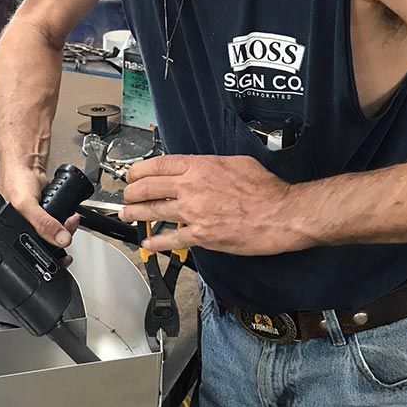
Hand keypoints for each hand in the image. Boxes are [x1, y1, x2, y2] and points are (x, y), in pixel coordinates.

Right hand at [0, 165, 79, 261]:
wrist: (26, 163)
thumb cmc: (14, 180)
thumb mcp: (25, 204)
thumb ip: (43, 223)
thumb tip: (61, 239)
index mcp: (13, 231)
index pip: (33, 251)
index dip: (49, 255)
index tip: (64, 253)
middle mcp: (24, 228)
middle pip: (47, 244)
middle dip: (61, 239)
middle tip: (68, 231)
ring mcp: (36, 221)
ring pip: (55, 234)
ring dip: (66, 229)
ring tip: (71, 221)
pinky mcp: (46, 212)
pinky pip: (58, 222)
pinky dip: (66, 221)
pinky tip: (70, 216)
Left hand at [119, 155, 296, 254]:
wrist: (280, 213)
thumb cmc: (265, 189)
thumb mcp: (237, 163)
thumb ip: (212, 165)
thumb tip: (202, 168)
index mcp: (200, 166)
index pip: (157, 164)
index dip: (139, 170)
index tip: (133, 175)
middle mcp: (191, 187)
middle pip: (148, 187)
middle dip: (131, 192)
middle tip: (126, 196)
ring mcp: (194, 212)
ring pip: (153, 212)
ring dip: (135, 214)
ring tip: (126, 215)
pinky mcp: (201, 235)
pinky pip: (171, 239)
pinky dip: (156, 242)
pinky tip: (147, 243)